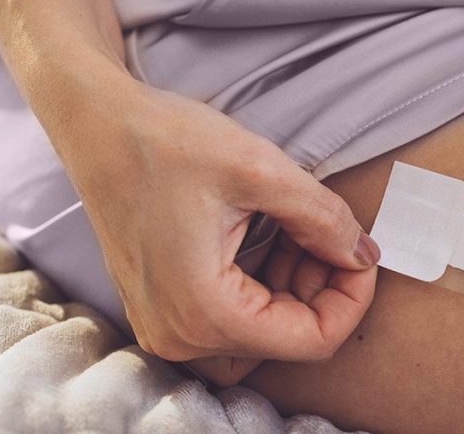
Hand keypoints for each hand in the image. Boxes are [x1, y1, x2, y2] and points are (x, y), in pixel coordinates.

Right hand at [52, 78, 379, 381]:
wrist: (97, 123)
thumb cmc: (167, 141)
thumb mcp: (262, 171)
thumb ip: (325, 220)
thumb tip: (365, 255)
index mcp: (204, 312)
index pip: (312, 341)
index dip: (352, 299)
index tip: (362, 253)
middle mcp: (179, 336)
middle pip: (288, 338)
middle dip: (323, 286)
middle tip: (331, 230)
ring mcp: (166, 325)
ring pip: (264, 331)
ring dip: (296, 286)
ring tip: (301, 227)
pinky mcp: (164, 305)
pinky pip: (233, 316)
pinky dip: (266, 283)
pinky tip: (275, 234)